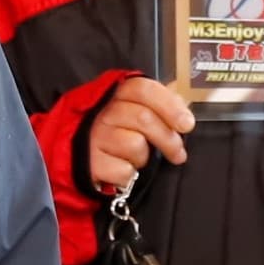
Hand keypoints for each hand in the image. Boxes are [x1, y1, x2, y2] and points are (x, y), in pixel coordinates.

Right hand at [85, 77, 193, 192]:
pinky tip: (121, 169)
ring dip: (143, 157)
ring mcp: (94, 136)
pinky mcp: (91, 162)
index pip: (143, 89)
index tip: (186, 123)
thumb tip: (182, 101)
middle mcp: (102, 112)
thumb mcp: (131, 110)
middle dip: (168, 138)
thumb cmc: (113, 133)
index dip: (169, 105)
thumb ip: (157, 103)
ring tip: (136, 159)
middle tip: (178, 153)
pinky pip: (124, 170)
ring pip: (135, 145)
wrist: (77, 157)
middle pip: (144, 118)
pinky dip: (129, 175)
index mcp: (115, 94)